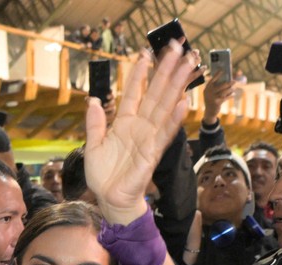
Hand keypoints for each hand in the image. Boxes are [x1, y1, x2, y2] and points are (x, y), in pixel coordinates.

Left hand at [85, 45, 196, 219]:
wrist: (110, 199)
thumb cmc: (103, 175)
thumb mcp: (92, 146)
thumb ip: (95, 124)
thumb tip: (94, 100)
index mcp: (124, 123)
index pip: (134, 92)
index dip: (139, 73)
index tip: (145, 53)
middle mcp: (139, 126)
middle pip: (155, 93)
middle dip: (166, 70)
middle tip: (177, 48)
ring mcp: (148, 138)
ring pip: (164, 107)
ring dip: (176, 86)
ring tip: (188, 65)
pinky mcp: (152, 153)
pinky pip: (164, 134)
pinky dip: (173, 119)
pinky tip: (182, 104)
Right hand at [202, 74, 234, 122]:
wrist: (209, 112)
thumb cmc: (212, 100)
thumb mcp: (212, 93)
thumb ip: (217, 87)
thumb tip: (228, 80)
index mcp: (207, 88)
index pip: (213, 79)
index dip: (218, 74)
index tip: (223, 69)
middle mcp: (209, 92)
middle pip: (221, 85)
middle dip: (229, 83)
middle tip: (234, 81)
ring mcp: (212, 97)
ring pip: (224, 91)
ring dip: (230, 90)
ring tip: (233, 88)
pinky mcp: (217, 102)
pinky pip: (226, 97)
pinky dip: (230, 96)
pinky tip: (233, 95)